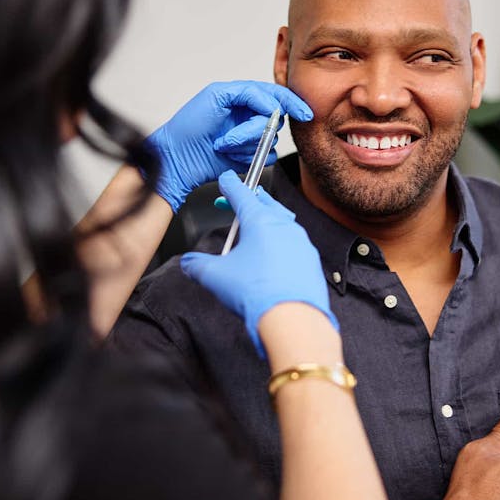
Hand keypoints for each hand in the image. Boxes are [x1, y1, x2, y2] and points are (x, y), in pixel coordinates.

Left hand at [147, 81, 311, 210]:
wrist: (178, 156)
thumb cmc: (189, 124)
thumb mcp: (216, 95)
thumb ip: (249, 92)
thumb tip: (273, 105)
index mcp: (244, 97)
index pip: (277, 95)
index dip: (293, 103)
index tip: (303, 113)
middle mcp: (250, 116)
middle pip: (275, 119)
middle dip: (252, 130)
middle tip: (228, 137)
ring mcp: (251, 138)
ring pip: (271, 140)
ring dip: (245, 145)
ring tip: (222, 146)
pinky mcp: (250, 157)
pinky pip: (267, 158)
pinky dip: (247, 158)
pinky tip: (228, 156)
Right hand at [179, 170, 336, 357]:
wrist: (293, 320)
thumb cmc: (257, 294)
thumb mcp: (215, 277)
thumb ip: (197, 265)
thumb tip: (188, 262)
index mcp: (261, 221)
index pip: (243, 195)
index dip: (231, 186)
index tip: (227, 179)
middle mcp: (285, 227)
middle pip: (266, 205)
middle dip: (250, 201)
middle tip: (236, 202)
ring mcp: (301, 244)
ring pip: (282, 223)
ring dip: (267, 221)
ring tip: (255, 228)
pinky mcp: (310, 262)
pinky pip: (294, 245)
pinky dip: (280, 243)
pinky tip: (272, 256)